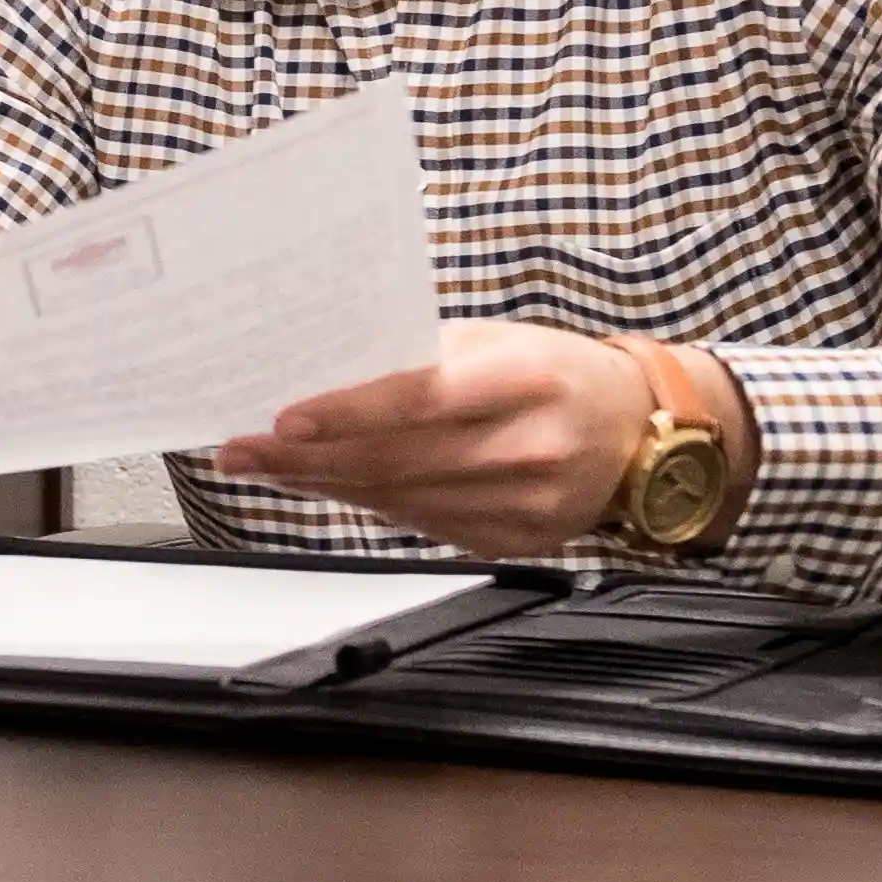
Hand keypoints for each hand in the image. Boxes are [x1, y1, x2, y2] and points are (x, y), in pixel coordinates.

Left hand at [216, 322, 709, 557]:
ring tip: (266, 467)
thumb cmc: (558, 373)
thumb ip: (426, 355)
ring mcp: (521, 504)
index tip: (282, 418)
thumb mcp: (503, 340)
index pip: (419, 399)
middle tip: (241, 450)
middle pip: (395, 459)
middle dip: (306, 457)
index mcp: (524, 379)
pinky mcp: (513, 541)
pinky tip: (328, 487)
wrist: (640, 436)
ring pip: (399, 499)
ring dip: (324, 484)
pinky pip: (421, 523)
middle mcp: (526, 447)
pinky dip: (368, 504)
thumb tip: (331, 370)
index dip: (346, 412)